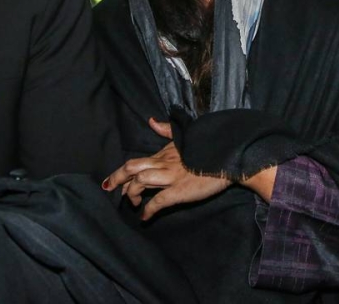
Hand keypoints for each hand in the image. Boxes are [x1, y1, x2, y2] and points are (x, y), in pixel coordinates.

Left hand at [102, 118, 229, 220]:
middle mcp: (164, 163)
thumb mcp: (186, 136)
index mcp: (165, 153)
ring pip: (141, 181)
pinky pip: (158, 201)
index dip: (122, 172)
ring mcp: (171, 177)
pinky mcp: (180, 190)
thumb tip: (152, 121)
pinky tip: (145, 217)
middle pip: (132, 168)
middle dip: (117, 178)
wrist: (227, 157)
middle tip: (110, 189)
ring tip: (133, 203)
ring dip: (132, 193)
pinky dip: (148, 210)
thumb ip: (167, 129)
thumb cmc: (208, 148)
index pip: (137, 161)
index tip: (114, 181)